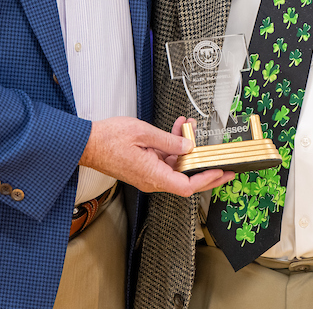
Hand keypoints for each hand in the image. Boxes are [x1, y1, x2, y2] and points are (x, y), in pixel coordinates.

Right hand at [80, 116, 234, 195]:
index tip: (221, 173)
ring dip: (187, 149)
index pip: (187, 186)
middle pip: (186, 180)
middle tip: (225, 166)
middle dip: (206, 170)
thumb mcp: (143, 133)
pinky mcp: (144, 168)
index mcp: (153, 175)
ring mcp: (148, 174)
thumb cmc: (108, 139)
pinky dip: (174, 147)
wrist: (87, 143)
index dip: (207, 180)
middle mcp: (152, 180)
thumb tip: (188, 147)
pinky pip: (165, 161)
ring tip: (191, 127)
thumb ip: (169, 141)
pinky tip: (177, 130)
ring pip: (176, 166)